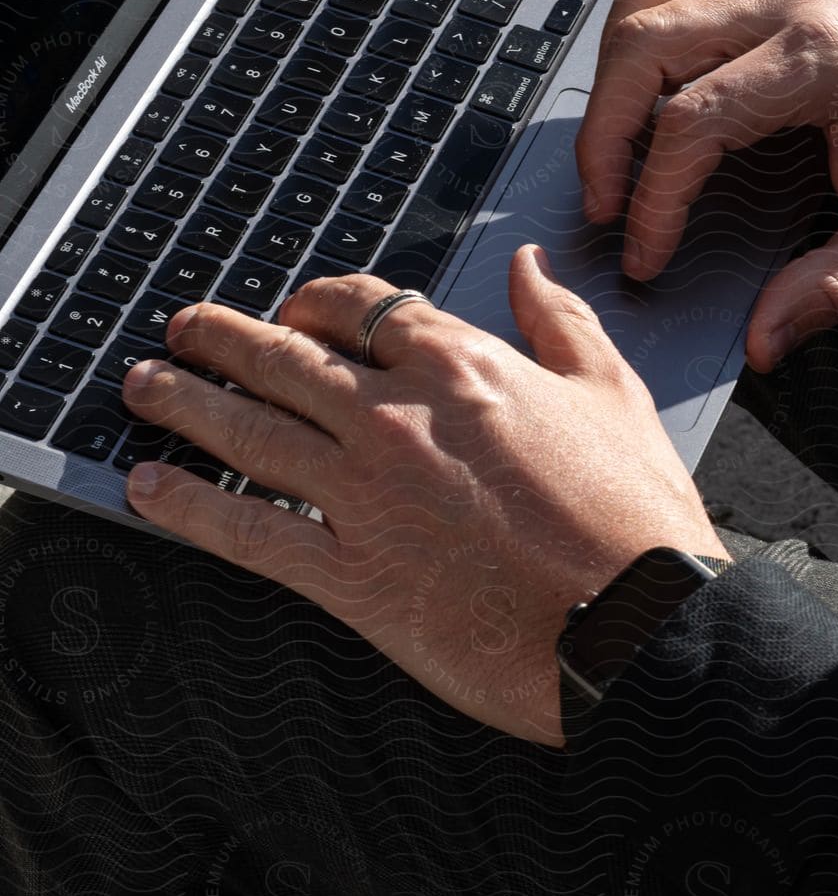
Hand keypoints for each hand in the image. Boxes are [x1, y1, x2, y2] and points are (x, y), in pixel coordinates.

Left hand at [120, 247, 726, 745]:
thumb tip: (525, 267)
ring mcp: (364, 494)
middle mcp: (396, 417)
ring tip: (141, 385)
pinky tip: (148, 488)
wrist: (639, 628)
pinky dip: (188, 507)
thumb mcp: (615, 394)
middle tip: (181, 330)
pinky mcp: (350, 574)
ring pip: (248, 431)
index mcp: (461, 365)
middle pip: (282, 358)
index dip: (314, 302)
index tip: (294, 310)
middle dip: (221, 339)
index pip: (360, 308)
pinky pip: (246, 530)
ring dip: (183, 402)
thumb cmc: (638, 522)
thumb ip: (560, 321)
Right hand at [576, 0, 837, 369]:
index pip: (692, 121)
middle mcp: (788, 2)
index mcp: (820, 60)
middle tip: (603, 206)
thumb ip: (829, 286)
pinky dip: (642, 34)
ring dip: (613, 73)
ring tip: (616, 149)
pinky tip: (648, 93)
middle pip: (644, 46)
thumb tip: (763, 342)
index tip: (646, 255)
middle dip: (603, 135)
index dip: (654, 199)